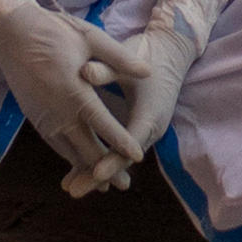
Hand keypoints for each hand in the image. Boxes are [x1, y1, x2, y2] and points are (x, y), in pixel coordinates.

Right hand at [0, 0, 135, 187]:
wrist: (12, 35)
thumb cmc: (55, 32)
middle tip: (124, 186)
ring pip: (68, 153)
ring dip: (86, 170)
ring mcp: (45, 118)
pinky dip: (69, 159)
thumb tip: (149, 72)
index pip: (103, 125)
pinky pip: (55, 146)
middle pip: (85, 149)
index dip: (121, 143)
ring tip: (103, 187)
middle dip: (105, 169)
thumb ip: (120, 58)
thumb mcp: (91, 38)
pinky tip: (79, 165)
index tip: (137, 157)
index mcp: (76, 92)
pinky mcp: (35, 119)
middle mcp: (59, 112)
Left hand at [84, 0, 228, 183]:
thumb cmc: (148, 51)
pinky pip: (118, 149)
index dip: (112, 160)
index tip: (94, 173)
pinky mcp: (137, 128)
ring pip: (119, 157)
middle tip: (73, 191)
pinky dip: (101, 159)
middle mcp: (150, 127)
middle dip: (98, 176)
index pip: (129, 143)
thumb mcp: (127, 58)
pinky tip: (79, 170)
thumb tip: (84, 72)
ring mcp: (144, 130)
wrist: (171, 50)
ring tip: (70, 186)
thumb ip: (106, 69)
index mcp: (150, 113)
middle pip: (123, 159)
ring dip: (96, 172)